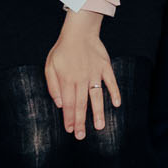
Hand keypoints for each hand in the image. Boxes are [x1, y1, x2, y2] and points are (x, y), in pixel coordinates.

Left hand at [44, 12, 117, 139]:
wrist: (79, 31)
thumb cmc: (62, 50)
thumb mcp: (50, 66)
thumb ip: (53, 86)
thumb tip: (60, 103)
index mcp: (67, 80)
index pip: (68, 104)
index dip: (69, 118)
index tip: (70, 130)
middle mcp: (82, 79)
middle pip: (82, 104)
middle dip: (81, 122)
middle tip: (81, 136)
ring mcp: (95, 73)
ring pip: (97, 97)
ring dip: (99, 112)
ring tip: (100, 126)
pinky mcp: (105, 67)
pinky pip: (111, 82)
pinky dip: (115, 92)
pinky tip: (117, 104)